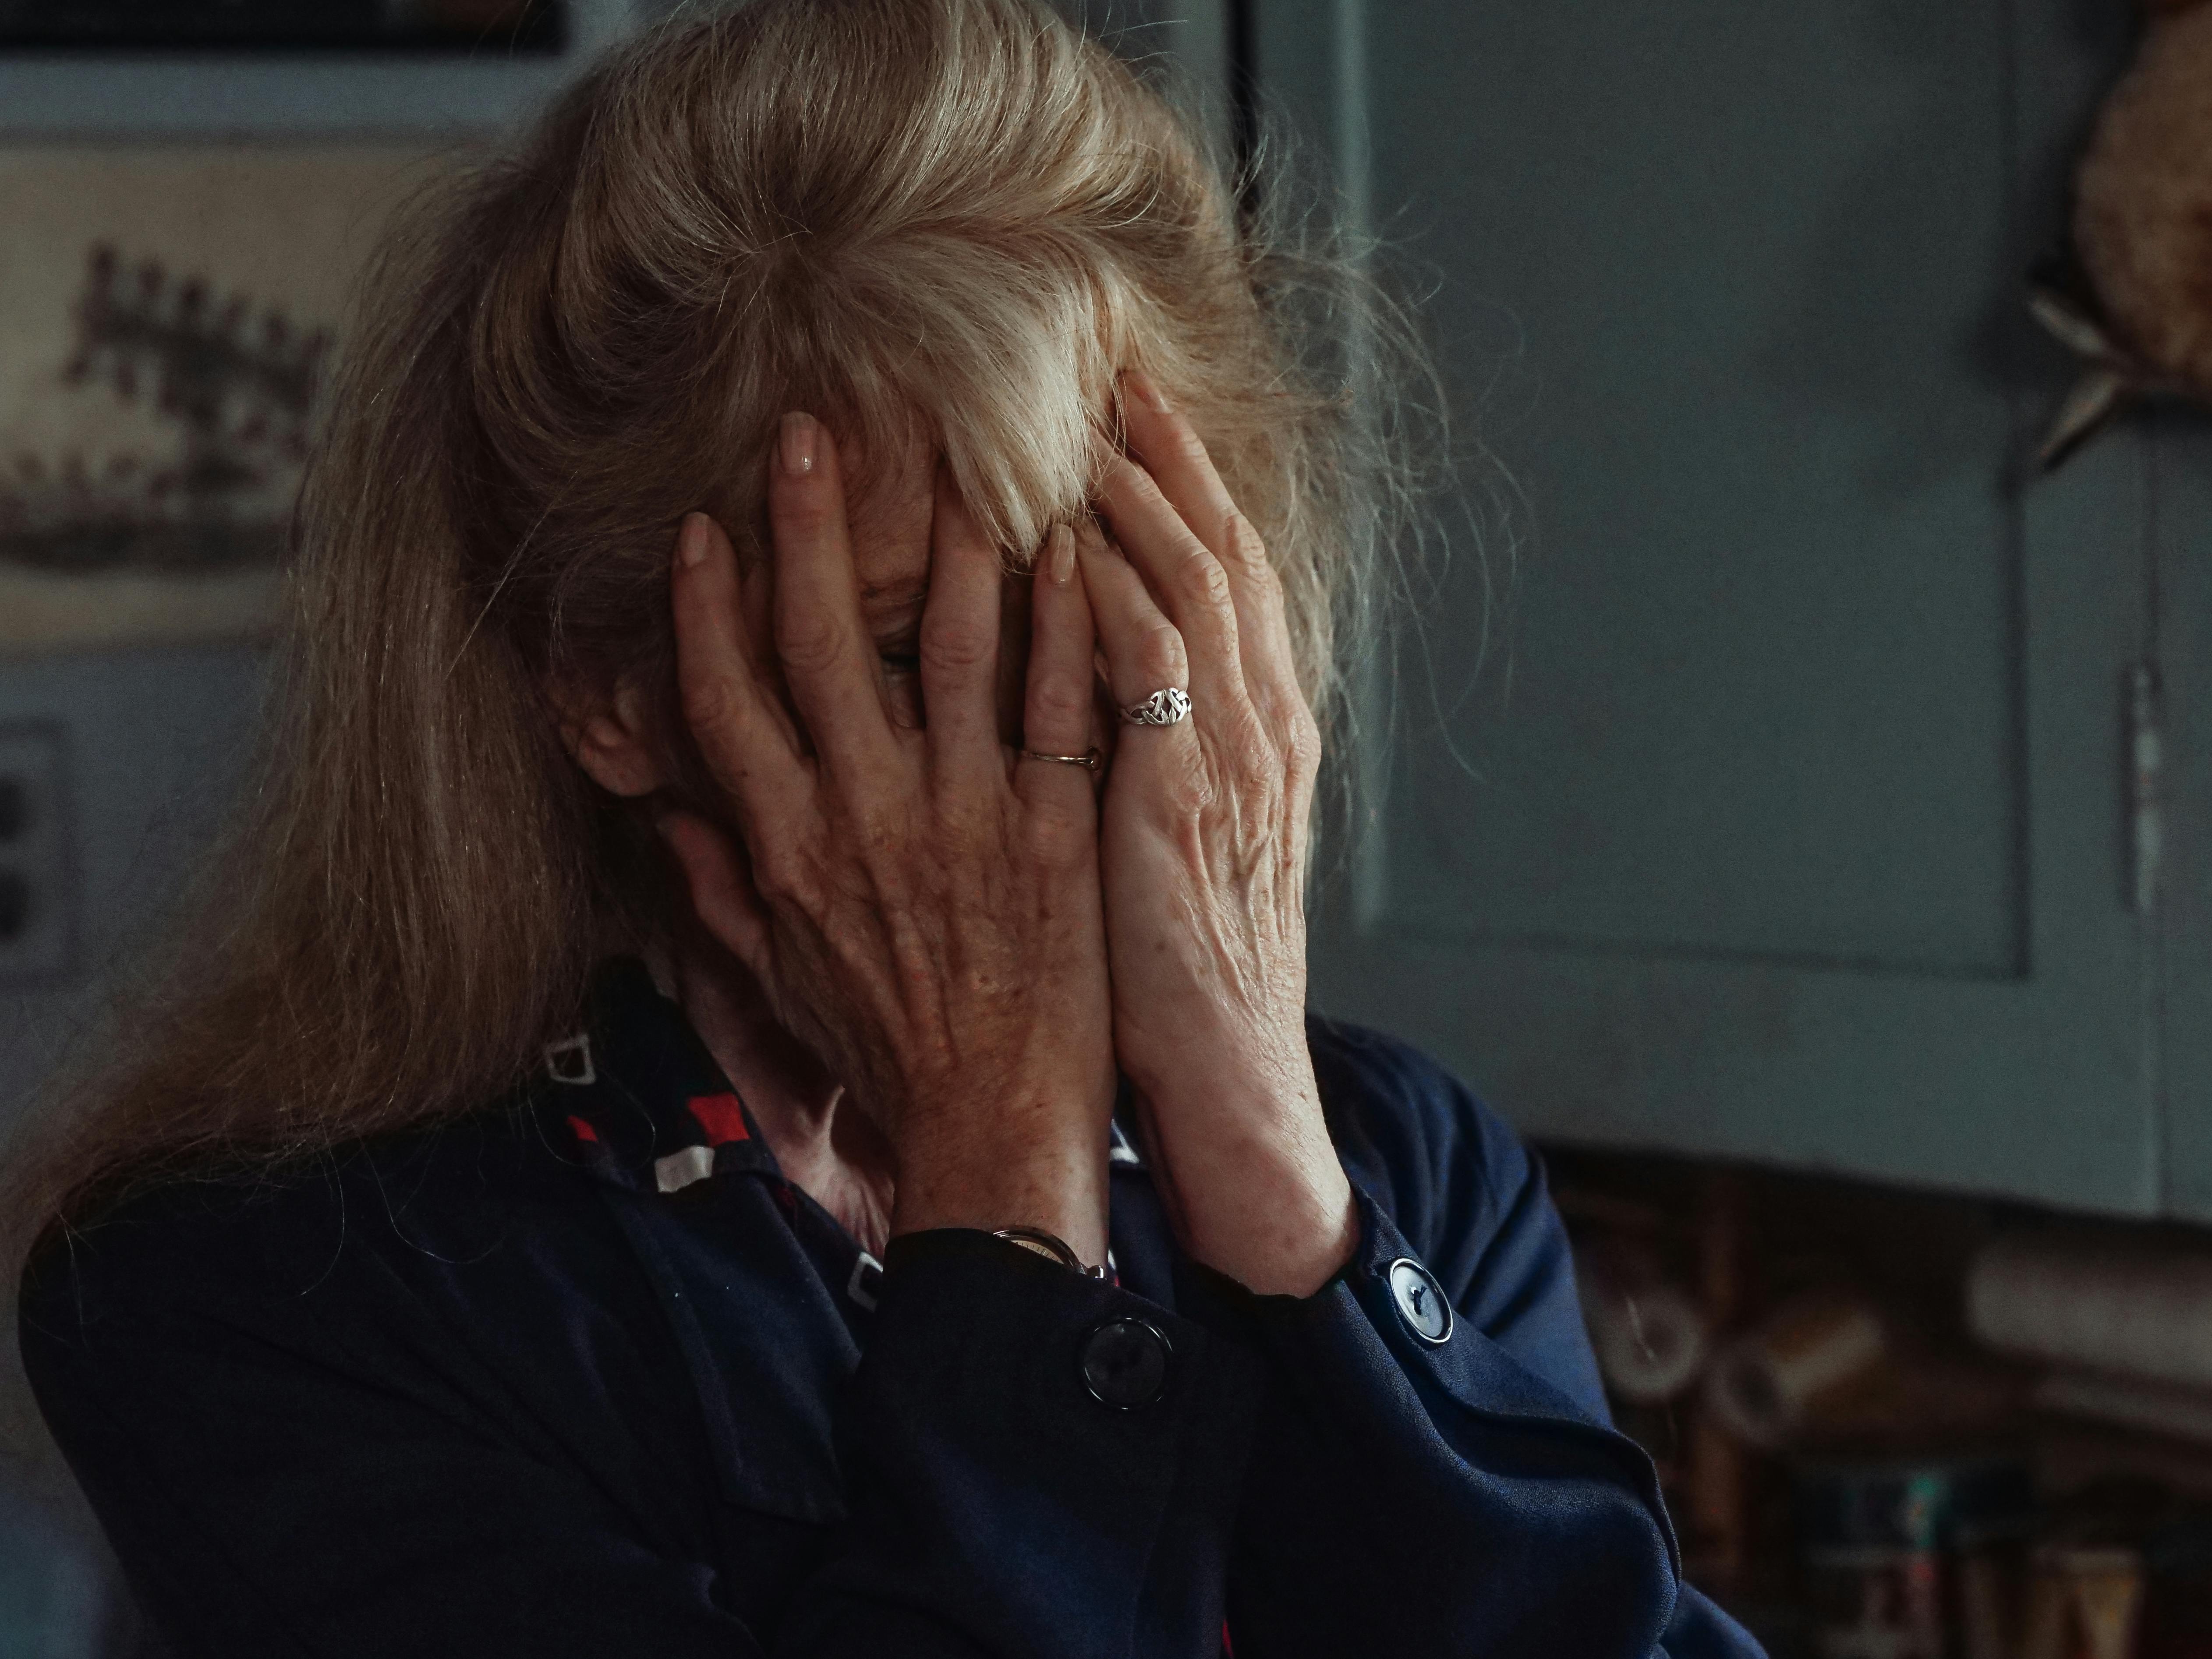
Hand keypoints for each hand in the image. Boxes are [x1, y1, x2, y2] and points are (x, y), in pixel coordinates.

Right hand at [659, 414, 1116, 1265]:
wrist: (991, 1126)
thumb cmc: (888, 1050)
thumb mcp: (781, 976)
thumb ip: (720, 887)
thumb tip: (666, 813)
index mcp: (790, 847)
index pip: (725, 701)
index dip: (707, 608)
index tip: (707, 527)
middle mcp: (867, 815)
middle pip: (824, 644)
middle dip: (810, 529)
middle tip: (810, 429)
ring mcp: (966, 817)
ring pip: (955, 649)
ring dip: (952, 544)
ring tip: (961, 455)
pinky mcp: (1054, 830)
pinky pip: (1059, 705)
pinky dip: (1066, 623)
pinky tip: (1071, 548)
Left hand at [1080, 374, 1357, 1295]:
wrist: (1235, 1093)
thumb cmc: (1184, 989)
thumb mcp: (1178, 861)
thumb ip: (1154, 771)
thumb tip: (1106, 706)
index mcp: (1259, 743)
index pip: (1228, 584)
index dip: (1188, 493)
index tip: (1133, 419)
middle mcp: (1260, 732)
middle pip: (1224, 556)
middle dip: (1172, 458)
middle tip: (1116, 372)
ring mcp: (1232, 760)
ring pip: (1196, 586)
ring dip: (1141, 493)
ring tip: (1086, 414)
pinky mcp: (1184, 799)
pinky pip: (1153, 661)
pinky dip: (1120, 584)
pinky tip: (1074, 528)